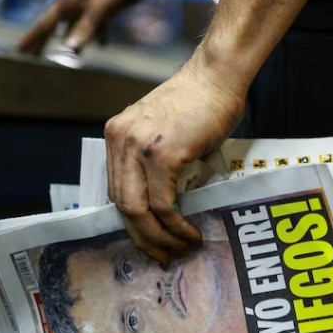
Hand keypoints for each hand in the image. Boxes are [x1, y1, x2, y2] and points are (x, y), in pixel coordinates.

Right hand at [18, 0, 153, 53]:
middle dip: (44, 40)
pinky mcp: (108, 3)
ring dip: (69, 38)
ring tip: (65, 56)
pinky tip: (100, 45)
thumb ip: (88, 25)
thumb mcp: (104, 3)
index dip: (33, 38)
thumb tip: (71, 47)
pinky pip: (97, 23)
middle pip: (56, 24)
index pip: (46, 22)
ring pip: (75, 24)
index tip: (19, 51)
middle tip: (31, 56)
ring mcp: (93, 1)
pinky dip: (96, 34)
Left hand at [105, 59, 245, 266]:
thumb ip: (154, 161)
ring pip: (138, 210)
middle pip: (122, 205)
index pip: (115, 190)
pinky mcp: (163, 156)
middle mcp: (121, 140)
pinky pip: (163, 204)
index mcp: (117, 135)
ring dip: (159, 237)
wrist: (217, 77)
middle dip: (142, 237)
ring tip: (180, 249)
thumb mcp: (163, 131)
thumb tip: (165, 206)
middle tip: (162, 256)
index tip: (148, 242)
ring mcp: (139, 148)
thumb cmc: (201, 102)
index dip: (131, 221)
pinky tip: (190, 233)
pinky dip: (176, 225)